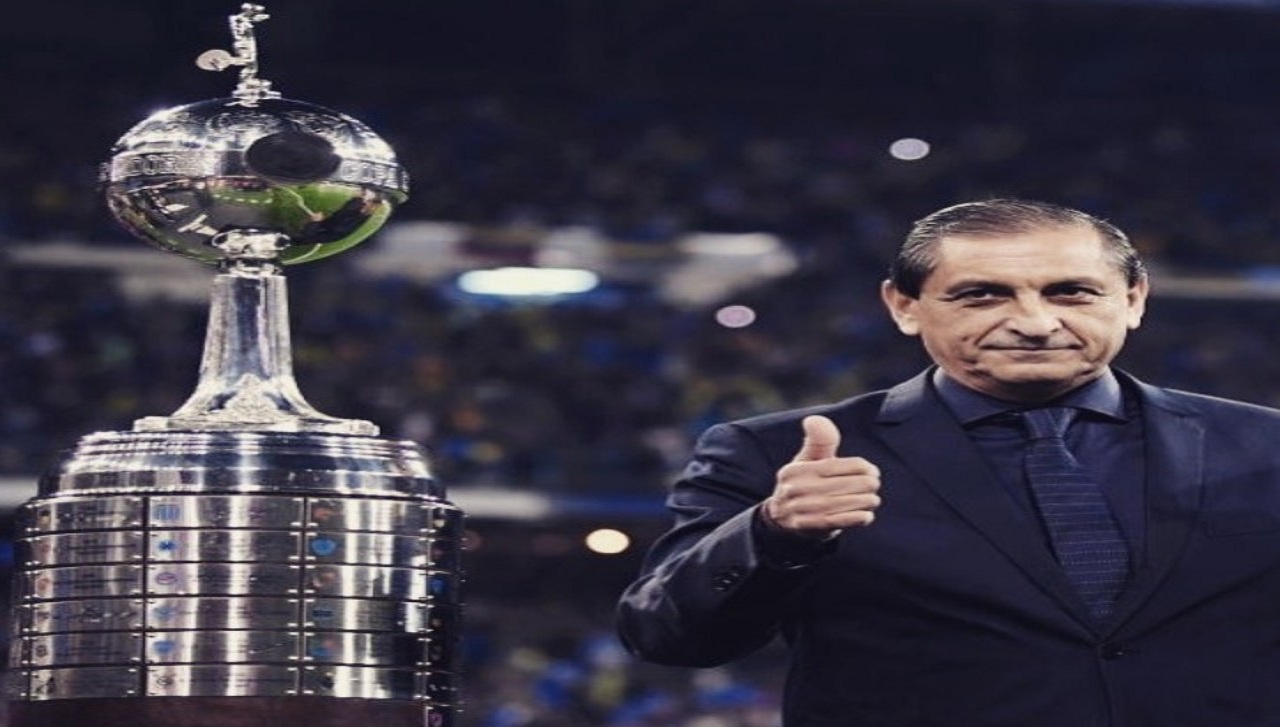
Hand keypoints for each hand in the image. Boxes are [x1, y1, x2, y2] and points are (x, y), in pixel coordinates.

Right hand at [762, 415, 881, 539]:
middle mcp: (795, 489)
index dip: (857, 467)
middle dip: (863, 484)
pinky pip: (835, 522)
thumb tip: (814, 419)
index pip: (833, 466)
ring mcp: (799, 510)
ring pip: (839, 504)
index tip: (872, 470)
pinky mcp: (806, 527)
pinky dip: (854, 518)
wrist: (781, 517)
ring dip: (862, 502)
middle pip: (839, 486)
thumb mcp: (807, 459)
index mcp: (796, 470)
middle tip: (875, 484)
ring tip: (874, 499)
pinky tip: (867, 515)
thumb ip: (818, 441)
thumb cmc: (804, 481)